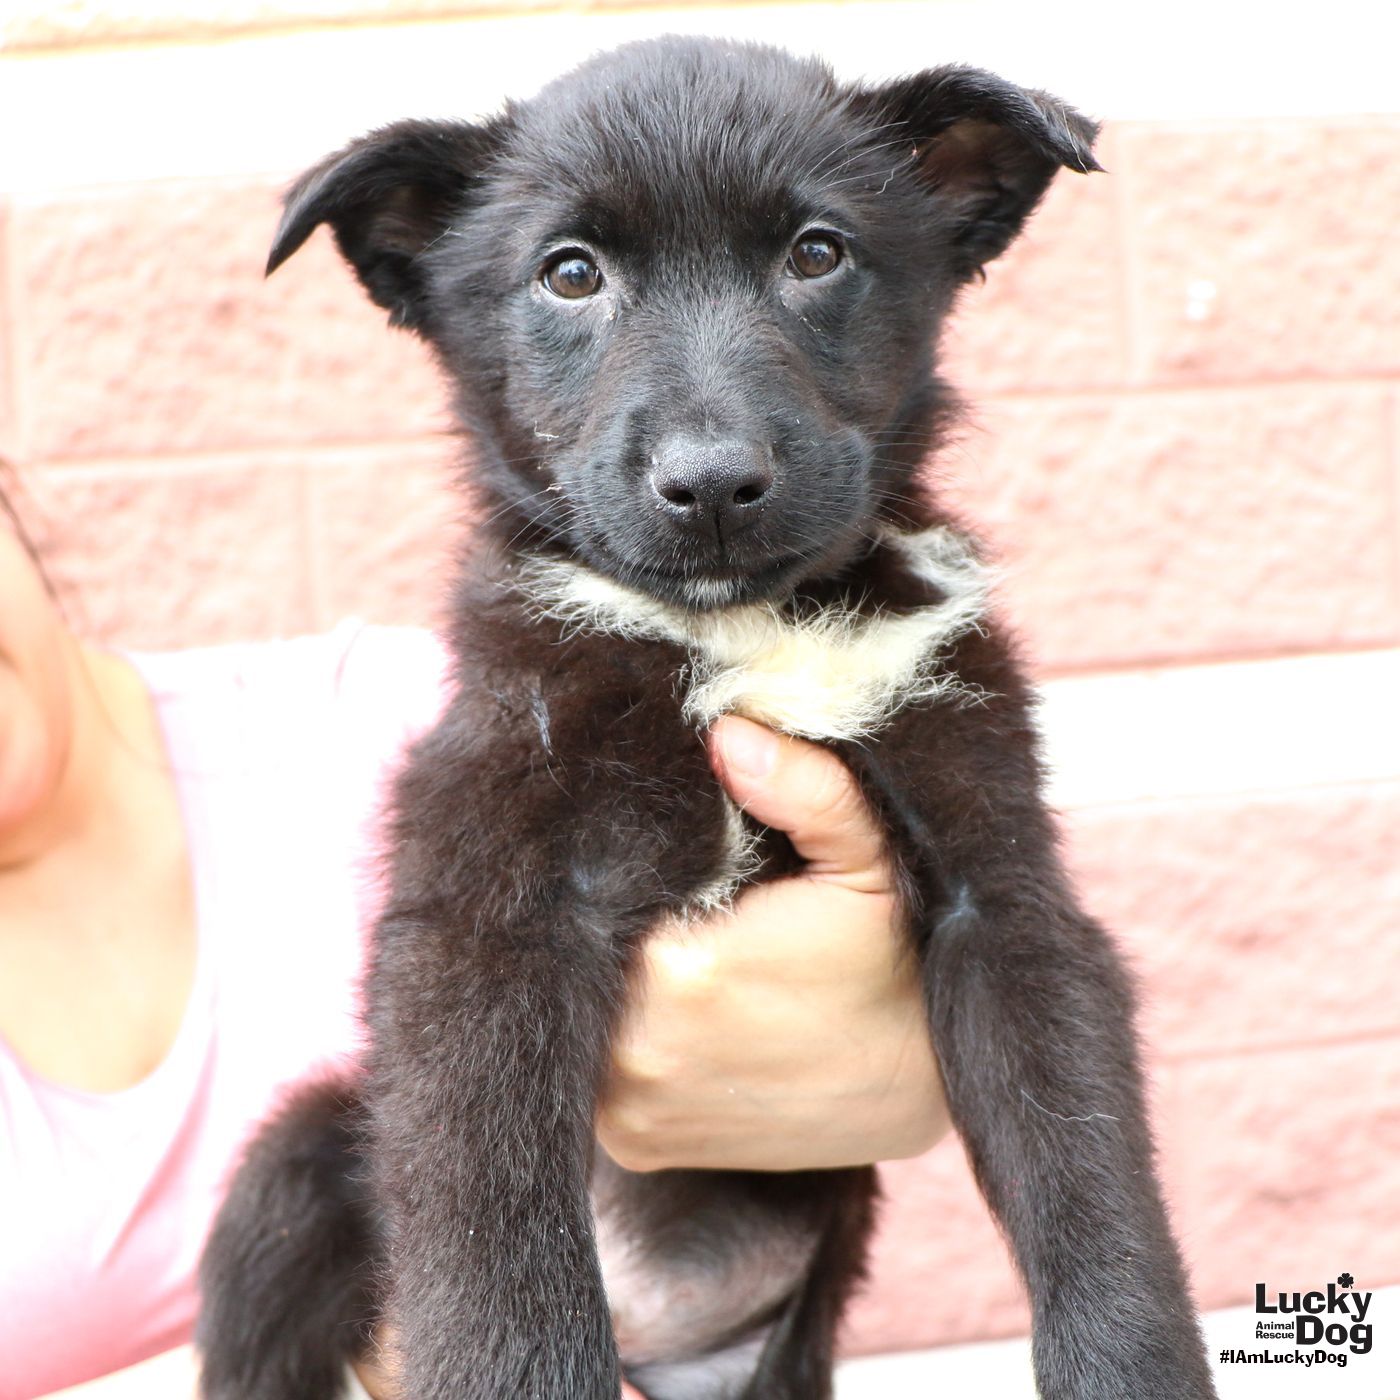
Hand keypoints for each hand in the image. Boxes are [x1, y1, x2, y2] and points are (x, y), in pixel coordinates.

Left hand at [598, 716, 949, 1172]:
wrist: (920, 1085)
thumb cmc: (892, 960)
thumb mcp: (869, 857)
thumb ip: (805, 789)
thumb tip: (726, 731)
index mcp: (682, 971)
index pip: (600, 888)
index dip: (620, 861)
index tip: (651, 844)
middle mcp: (638, 1051)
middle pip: (582, 950)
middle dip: (610, 915)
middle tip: (656, 889)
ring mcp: (629, 1109)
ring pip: (579, 1007)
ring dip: (605, 974)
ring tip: (661, 941)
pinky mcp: (634, 1145)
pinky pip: (588, 1067)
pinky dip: (612, 1029)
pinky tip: (660, 1001)